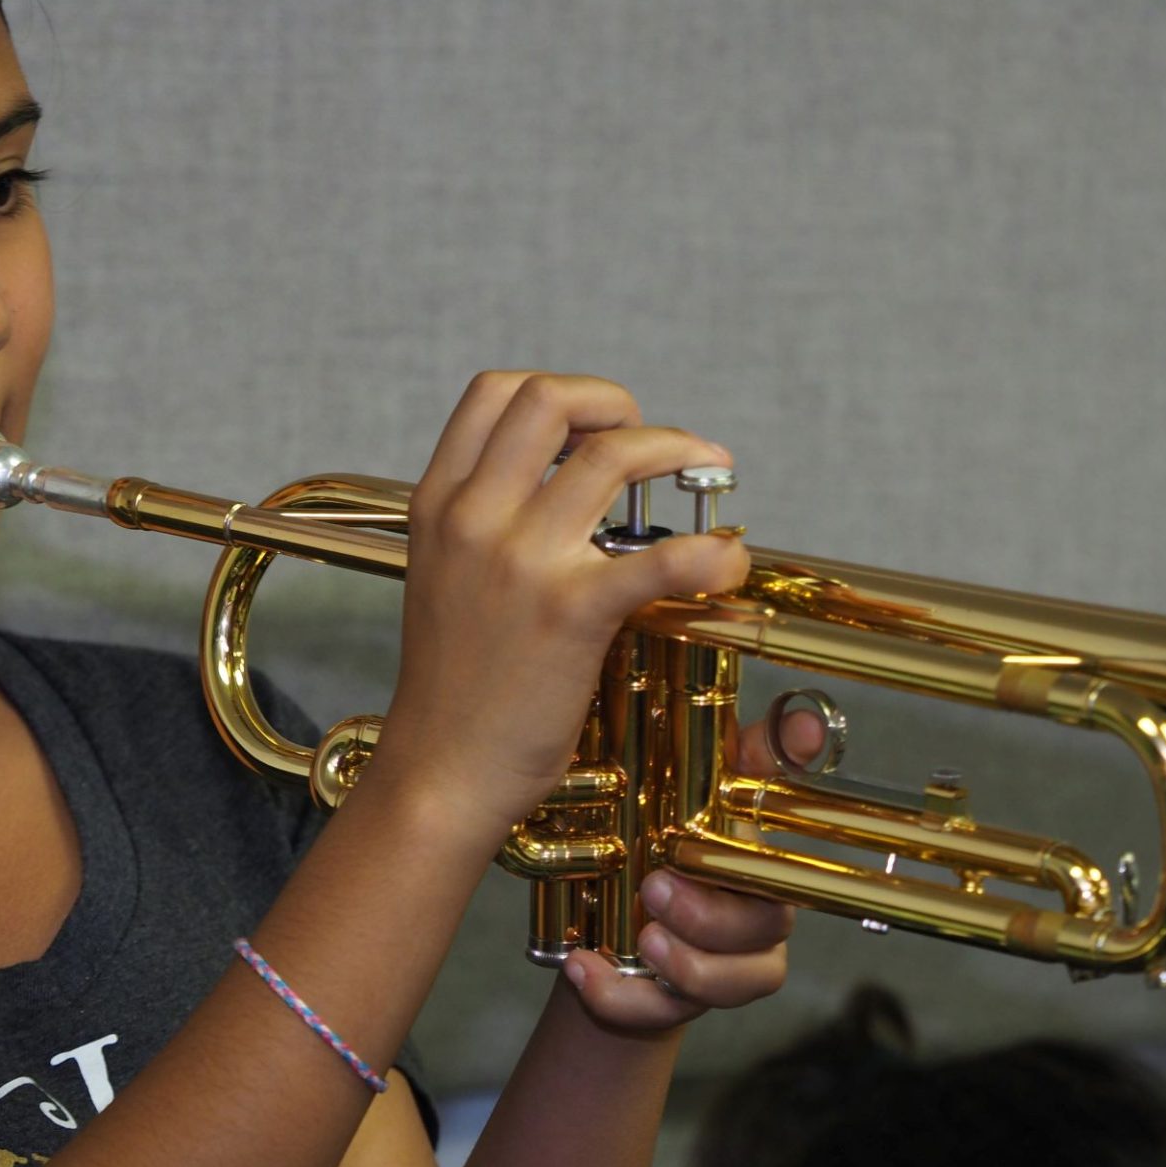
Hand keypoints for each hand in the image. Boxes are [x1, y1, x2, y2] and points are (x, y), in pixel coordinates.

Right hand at [369, 372, 748, 839]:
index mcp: (438, 504)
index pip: (494, 393)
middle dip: (619, 404)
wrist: (440, 773)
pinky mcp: (570, 613)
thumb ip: (485, 524)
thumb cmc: (452, 689)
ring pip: (614, 455)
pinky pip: (663, 557)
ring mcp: (520, 561)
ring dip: (677, 450)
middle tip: (652, 443)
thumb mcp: (443, 578)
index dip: (561, 394)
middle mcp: (473, 518)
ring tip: (707, 473)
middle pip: (550, 399)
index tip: (598, 426)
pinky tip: (727, 563)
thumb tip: (558, 489)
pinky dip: (712, 553)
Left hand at [558, 699, 834, 1029]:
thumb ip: (744, 756)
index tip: (720, 841)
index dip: (768, 852)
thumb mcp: (685, 787)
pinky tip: (581, 969)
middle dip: (710, 916)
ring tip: (639, 942)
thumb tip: (811, 721)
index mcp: (760, 856)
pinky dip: (620, 998)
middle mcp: (758, 913)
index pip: (788, 855)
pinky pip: (667, 1014)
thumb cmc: (657, 840)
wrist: (612, 921)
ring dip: (685, 965)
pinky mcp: (685, 1002)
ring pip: (734, 980)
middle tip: (654, 888)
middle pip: (763, 926)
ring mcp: (728, 963)